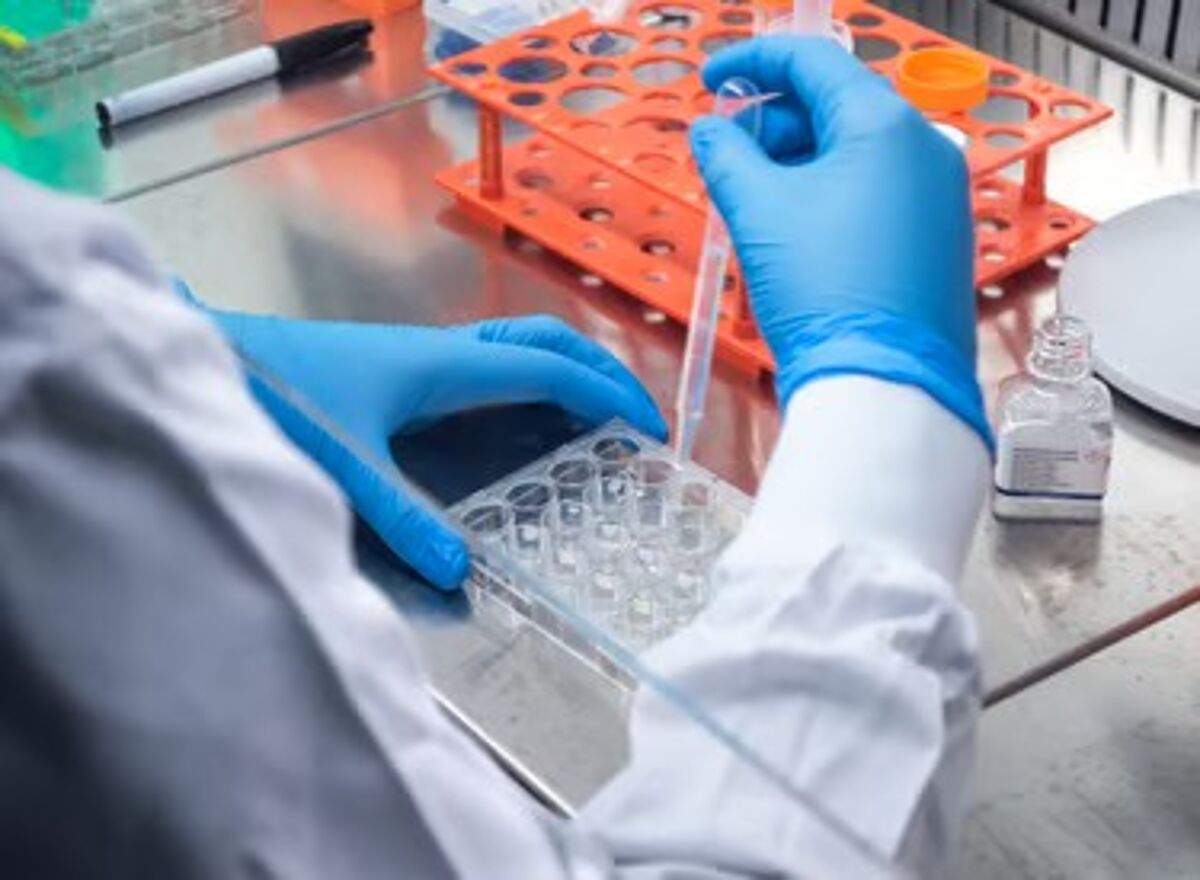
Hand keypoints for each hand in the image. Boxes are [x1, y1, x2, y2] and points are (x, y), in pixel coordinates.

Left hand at [177, 284, 665, 588]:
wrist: (214, 357)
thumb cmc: (278, 397)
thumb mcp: (344, 465)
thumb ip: (401, 517)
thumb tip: (461, 571)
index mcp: (444, 365)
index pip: (546, 370)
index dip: (603, 395)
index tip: (646, 428)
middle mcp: (443, 350)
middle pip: (544, 340)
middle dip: (599, 370)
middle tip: (635, 418)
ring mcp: (423, 354)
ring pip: (516, 346)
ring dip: (566, 372)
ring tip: (596, 419)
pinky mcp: (403, 367)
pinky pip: (488, 365)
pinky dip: (528, 384)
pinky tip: (522, 424)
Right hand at [690, 37, 988, 445]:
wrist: (884, 385)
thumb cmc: (826, 292)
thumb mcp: (756, 212)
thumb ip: (725, 155)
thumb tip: (711, 133)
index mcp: (885, 124)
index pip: (814, 61)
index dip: (753, 61)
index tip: (712, 77)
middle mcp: (925, 150)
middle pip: (836, 107)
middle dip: (772, 123)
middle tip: (725, 153)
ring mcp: (939, 198)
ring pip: (855, 155)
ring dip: (796, 164)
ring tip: (752, 202)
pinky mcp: (938, 241)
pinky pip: (876, 196)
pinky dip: (829, 197)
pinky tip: (793, 232)